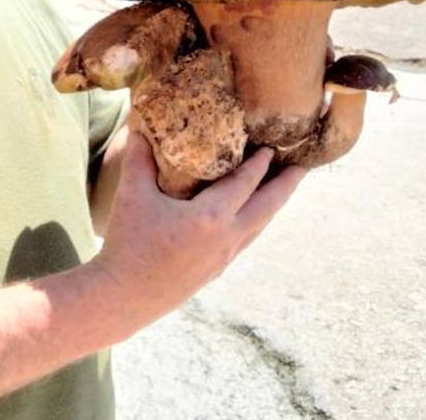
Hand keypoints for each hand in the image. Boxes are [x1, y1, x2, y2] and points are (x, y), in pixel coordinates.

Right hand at [92, 131, 304, 327]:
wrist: (124, 297)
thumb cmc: (129, 244)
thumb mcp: (131, 195)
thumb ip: (139, 159)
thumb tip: (139, 128)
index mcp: (211, 218)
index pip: (245, 183)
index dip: (260, 163)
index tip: (272, 146)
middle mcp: (226, 238)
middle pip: (268, 208)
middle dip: (286, 186)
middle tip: (301, 168)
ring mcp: (224, 258)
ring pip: (259, 227)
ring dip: (274, 206)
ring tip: (282, 190)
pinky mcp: (215, 271)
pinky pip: (246, 240)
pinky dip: (256, 223)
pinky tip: (251, 218)